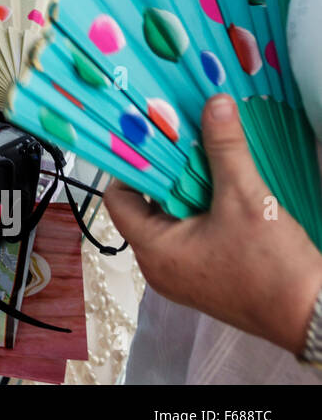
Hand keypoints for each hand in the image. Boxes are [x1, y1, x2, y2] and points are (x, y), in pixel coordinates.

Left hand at [104, 95, 321, 355]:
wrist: (313, 315)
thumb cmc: (272, 265)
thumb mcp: (245, 197)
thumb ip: (225, 148)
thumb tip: (215, 103)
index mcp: (154, 251)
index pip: (118, 200)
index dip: (132, 168)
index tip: (152, 144)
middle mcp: (158, 267)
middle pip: (144, 208)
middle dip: (165, 177)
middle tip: (184, 146)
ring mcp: (181, 277)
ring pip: (171, 222)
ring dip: (187, 194)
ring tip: (207, 165)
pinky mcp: (205, 279)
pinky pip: (190, 237)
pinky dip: (201, 214)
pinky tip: (223, 194)